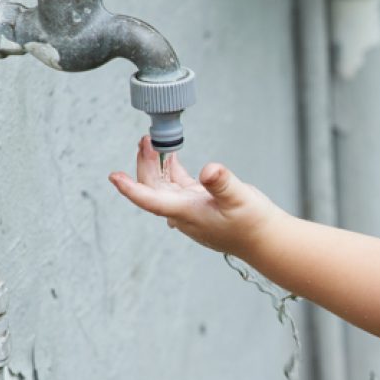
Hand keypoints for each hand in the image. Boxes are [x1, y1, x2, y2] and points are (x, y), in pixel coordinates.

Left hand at [108, 136, 281, 257]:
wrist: (265, 239)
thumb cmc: (253, 223)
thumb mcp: (240, 198)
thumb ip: (223, 183)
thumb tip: (210, 170)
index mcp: (187, 212)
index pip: (150, 200)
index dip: (130, 188)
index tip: (114, 177)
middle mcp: (183, 214)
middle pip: (152, 188)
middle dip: (146, 163)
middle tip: (146, 139)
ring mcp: (188, 211)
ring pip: (162, 187)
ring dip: (156, 165)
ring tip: (153, 142)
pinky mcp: (197, 207)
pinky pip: (175, 187)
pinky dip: (170, 171)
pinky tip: (171, 157)